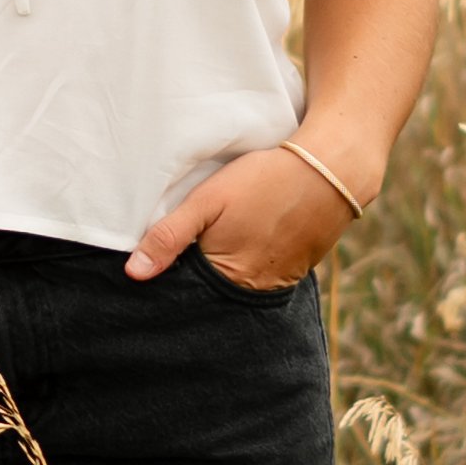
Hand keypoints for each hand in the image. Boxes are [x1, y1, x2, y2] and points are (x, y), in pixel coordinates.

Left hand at [125, 144, 351, 289]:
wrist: (331, 170)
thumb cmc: (264, 180)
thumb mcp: (208, 201)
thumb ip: (170, 236)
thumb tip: (134, 274)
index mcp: (227, 277)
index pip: (187, 294)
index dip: (172, 278)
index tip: (162, 263)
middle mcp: (254, 290)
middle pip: (213, 295)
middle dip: (198, 280)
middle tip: (195, 246)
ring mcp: (279, 283)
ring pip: (238, 287)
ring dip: (225, 273)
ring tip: (222, 243)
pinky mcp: (297, 271)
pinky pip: (264, 277)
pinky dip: (251, 266)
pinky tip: (247, 242)